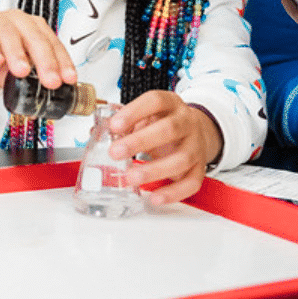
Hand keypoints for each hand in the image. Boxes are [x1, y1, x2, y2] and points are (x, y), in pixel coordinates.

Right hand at [0, 9, 76, 93]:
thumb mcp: (17, 70)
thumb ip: (28, 80)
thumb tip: (41, 97)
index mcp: (35, 28)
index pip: (53, 44)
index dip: (62, 62)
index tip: (68, 78)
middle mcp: (19, 22)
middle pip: (35, 37)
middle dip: (45, 61)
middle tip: (50, 80)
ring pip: (10, 34)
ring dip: (18, 54)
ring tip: (22, 72)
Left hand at [106, 91, 222, 205]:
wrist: (196, 131)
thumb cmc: (164, 122)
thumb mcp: (146, 115)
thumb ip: (125, 122)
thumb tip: (96, 131)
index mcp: (171, 104)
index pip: (155, 101)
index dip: (134, 112)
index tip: (114, 125)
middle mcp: (187, 122)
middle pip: (169, 129)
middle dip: (140, 141)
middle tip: (115, 152)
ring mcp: (196, 145)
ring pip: (182, 158)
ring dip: (154, 170)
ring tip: (131, 177)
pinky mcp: (201, 168)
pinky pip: (192, 182)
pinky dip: (174, 192)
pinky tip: (155, 197)